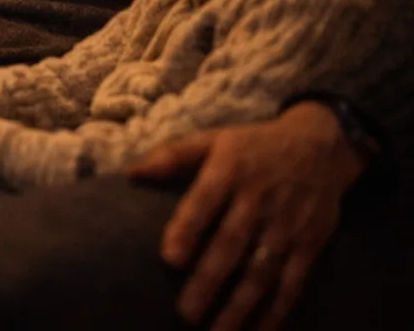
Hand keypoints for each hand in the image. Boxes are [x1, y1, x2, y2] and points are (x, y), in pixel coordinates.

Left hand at [127, 102, 366, 330]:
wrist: (321, 146)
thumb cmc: (252, 146)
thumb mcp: (213, 139)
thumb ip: (172, 156)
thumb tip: (130, 172)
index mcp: (230, 171)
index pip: (205, 200)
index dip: (188, 229)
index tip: (169, 259)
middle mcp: (259, 199)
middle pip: (232, 244)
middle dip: (209, 280)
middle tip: (186, 312)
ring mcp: (287, 224)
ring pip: (262, 270)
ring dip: (241, 305)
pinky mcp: (310, 243)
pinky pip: (293, 281)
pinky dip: (277, 309)